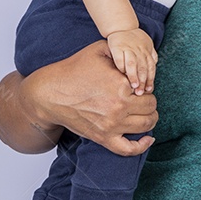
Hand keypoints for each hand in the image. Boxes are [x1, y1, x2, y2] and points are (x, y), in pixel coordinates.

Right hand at [20, 40, 157, 155]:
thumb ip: (121, 50)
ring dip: (149, 118)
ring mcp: (112, 125)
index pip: (148, 88)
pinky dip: (142, 146)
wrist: (50, 93)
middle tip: (140, 98)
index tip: (136, 84)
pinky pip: (129, 149)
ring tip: (143, 112)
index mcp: (120, 84)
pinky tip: (148, 139)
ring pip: (146, 125)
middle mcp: (119, 106)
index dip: (144, 85)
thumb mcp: (99, 50)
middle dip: (148, 101)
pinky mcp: (103, 138)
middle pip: (150, 107)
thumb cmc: (73, 70)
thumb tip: (137, 56)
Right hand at [106, 28, 157, 93]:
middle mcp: (139, 50)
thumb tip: (154, 68)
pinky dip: (121, 67)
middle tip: (140, 93)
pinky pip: (119, 58)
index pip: (150, 68)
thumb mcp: (147, 45)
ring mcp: (128, 48)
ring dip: (133, 75)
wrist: (121, 25)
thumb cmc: (134, 38)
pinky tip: (121, 75)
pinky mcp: (117, 46)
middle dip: (142, 81)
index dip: (150, 79)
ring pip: (133, 64)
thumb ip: (151, 56)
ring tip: (133, 86)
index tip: (148, 90)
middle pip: (142, 67)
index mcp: (146, 51)